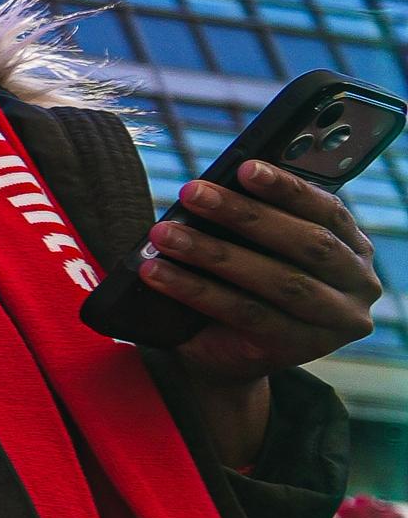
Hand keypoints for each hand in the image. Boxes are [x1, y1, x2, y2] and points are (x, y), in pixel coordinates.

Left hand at [146, 158, 382, 382]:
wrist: (229, 350)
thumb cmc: (246, 281)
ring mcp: (334, 322)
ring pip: (277, 281)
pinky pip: (245, 314)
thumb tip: (212, 187)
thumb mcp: (259, 247)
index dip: (288, 188)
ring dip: (214, 253)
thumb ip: (255, 219)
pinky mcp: (299, 349)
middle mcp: (358, 285)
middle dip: (244, 215)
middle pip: (306, 244)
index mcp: (354, 248)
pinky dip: (197, 290)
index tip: (246, 167)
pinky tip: (159, 274)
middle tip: (193, 193)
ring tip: (165, 235)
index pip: (328, 210)